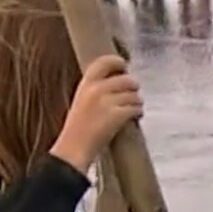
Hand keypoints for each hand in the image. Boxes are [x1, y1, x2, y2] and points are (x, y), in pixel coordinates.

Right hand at [49, 54, 141, 172]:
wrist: (73, 149)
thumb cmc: (77, 130)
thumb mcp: (81, 102)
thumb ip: (95, 90)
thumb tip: (117, 83)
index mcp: (85, 85)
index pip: (103, 62)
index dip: (117, 62)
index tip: (124, 66)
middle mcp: (96, 90)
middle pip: (125, 79)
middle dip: (133, 86)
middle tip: (134, 93)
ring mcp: (107, 103)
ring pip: (134, 94)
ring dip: (137, 101)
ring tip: (135, 107)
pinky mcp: (117, 116)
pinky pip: (136, 107)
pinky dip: (138, 111)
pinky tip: (136, 116)